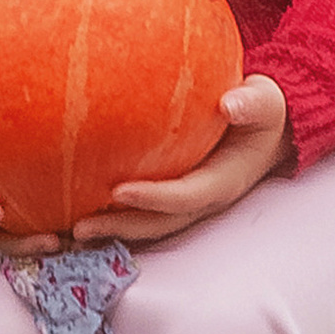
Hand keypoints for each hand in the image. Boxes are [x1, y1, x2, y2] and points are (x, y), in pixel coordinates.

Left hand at [75, 76, 290, 245]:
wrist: (264, 128)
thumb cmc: (260, 111)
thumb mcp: (264, 103)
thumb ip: (252, 104)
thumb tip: (231, 104)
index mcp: (225, 181)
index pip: (186, 196)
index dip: (155, 198)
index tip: (119, 190)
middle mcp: (204, 200)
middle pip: (159, 223)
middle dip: (122, 227)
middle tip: (79, 227)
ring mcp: (188, 203)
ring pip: (148, 225)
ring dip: (111, 230)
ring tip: (70, 231)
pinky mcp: (173, 197)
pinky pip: (142, 213)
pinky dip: (113, 218)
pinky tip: (76, 212)